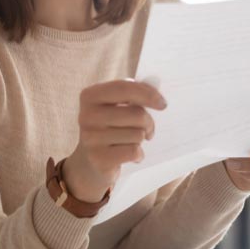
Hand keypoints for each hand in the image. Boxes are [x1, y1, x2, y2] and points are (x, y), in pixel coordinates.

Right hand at [63, 79, 166, 202]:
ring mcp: (91, 139)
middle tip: (147, 129)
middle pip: (136, 114)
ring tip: (131, 142)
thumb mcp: (116, 105)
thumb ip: (134, 94)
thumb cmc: (110, 127)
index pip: (124, 88)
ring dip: (140, 139)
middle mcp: (86, 116)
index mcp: (90, 96)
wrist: (90, 160)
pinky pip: (134, 151)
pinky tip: (129, 155)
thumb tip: (156, 97)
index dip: (148, 94)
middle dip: (148, 123)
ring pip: (137, 134)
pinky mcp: (99, 159)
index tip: (163, 104)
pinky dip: (138, 154)